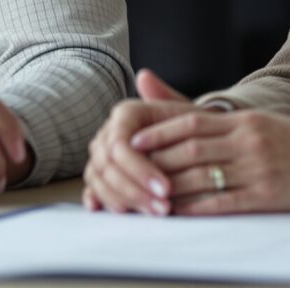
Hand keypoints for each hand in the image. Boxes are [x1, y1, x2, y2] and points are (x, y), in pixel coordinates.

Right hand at [82, 69, 203, 214]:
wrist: (194, 143)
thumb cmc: (192, 130)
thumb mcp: (186, 114)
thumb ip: (166, 97)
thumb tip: (144, 75)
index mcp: (124, 115)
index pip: (120, 145)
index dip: (140, 169)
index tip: (166, 188)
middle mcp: (108, 133)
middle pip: (108, 166)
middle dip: (136, 190)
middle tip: (164, 208)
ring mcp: (102, 156)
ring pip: (101, 180)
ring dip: (126, 201)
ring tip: (155, 214)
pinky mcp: (102, 176)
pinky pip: (94, 189)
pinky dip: (101, 200)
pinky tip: (114, 211)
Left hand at [131, 108, 289, 214]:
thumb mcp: (265, 126)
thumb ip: (228, 126)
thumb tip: (194, 126)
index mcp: (244, 122)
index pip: (191, 122)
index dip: (158, 132)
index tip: (133, 140)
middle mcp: (246, 141)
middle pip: (188, 149)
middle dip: (154, 161)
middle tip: (126, 171)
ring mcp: (256, 168)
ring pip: (199, 176)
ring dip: (168, 188)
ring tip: (144, 197)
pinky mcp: (266, 195)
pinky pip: (222, 203)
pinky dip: (194, 210)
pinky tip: (177, 215)